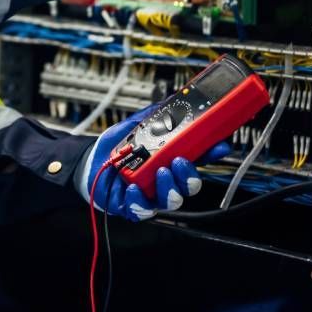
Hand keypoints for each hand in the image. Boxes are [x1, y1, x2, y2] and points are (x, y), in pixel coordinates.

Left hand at [76, 106, 231, 220]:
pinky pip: (142, 209)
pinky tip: (133, 187)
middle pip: (189, 186)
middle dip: (190, 175)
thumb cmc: (118, 146)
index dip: (211, 154)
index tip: (220, 145)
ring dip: (170, 187)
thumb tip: (175, 102)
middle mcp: (164, 180)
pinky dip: (140, 200)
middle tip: (180, 161)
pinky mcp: (132, 206)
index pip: (198, 160)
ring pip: (171, 201)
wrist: (91, 160)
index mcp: (171, 161)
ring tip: (160, 171)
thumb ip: (156, 115)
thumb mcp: (137, 125)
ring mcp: (150, 195)